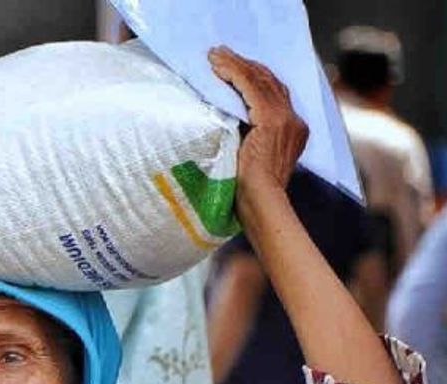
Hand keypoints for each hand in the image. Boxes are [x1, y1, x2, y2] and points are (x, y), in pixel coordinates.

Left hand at [209, 46, 308, 194]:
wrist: (261, 204)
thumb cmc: (250, 193)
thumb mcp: (251, 158)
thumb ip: (248, 139)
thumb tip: (227, 125)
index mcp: (293, 131)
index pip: (275, 93)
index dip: (254, 77)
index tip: (234, 67)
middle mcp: (294, 122)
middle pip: (270, 82)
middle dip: (244, 65)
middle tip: (221, 54)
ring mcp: (285, 120)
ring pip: (260, 81)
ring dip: (235, 65)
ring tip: (214, 56)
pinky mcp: (272, 121)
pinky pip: (251, 88)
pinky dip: (234, 74)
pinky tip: (219, 67)